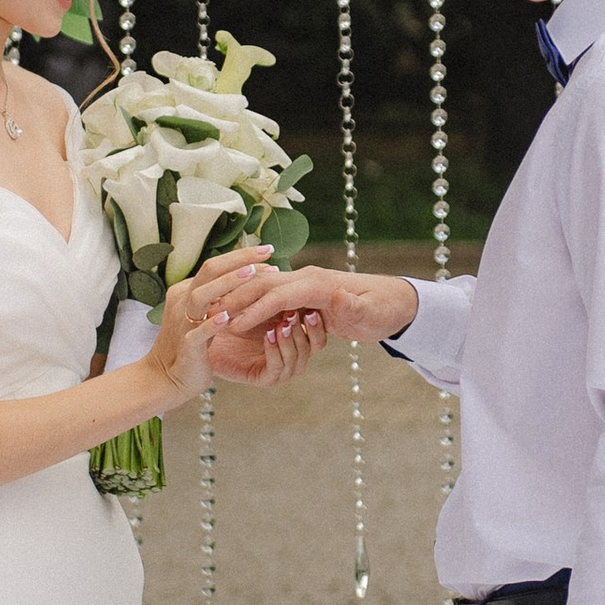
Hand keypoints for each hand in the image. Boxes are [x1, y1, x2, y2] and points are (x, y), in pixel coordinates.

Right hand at [146, 248, 267, 411]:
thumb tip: (249, 276)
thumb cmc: (191, 345)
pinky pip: (197, 332)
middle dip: (239, 260)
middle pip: (208, 271)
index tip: (267, 252)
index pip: (214, 266)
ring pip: (201, 296)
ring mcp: (182, 323)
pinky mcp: (186, 346)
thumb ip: (218, 297)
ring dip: (227, 284)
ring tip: (252, 274)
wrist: (166, 378)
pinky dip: (212, 324)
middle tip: (266, 253)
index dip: (241, 257)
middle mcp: (182, 302)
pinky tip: (228, 318)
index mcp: (186, 292)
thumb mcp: (203, 315)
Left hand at [204, 305, 327, 386]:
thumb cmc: (220, 320)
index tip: (312, 296)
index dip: (315, 316)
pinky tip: (269, 335)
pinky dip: (275, 350)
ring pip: (297, 358)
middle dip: (309, 328)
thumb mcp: (249, 302)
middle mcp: (287, 353)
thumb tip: (277, 266)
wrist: (195, 353)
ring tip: (287, 322)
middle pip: (312, 345)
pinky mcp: (264, 379)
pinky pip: (276, 368)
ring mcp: (278, 368)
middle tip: (306, 312)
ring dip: (293, 339)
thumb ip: (267, 294)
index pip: (313, 329)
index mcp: (289, 336)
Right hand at [211, 261, 419, 350]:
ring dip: (241, 301)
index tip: (232, 325)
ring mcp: (305, 283)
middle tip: (210, 317)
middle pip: (265, 286)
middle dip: (238, 301)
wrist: (393, 300)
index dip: (255, 310)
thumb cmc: (382, 309)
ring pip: (264, 289)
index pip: (280, 294)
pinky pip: (272, 296)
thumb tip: (340, 298)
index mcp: (319, 283)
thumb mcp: (372, 314)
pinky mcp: (304, 292)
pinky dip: (252, 303)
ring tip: (216, 316)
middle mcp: (308, 278)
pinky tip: (238, 315)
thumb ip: (354, 308)